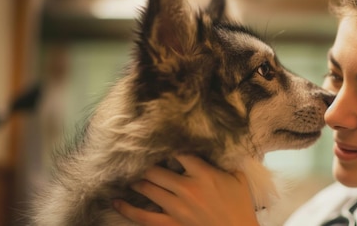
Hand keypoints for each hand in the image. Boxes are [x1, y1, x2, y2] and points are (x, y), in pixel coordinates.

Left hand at [113, 155, 259, 225]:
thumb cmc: (240, 206)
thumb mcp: (238, 178)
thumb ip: (225, 160)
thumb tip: (217, 143)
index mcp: (204, 174)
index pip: (179, 152)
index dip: (167, 144)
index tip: (159, 139)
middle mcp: (187, 188)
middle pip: (156, 169)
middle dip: (145, 161)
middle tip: (136, 156)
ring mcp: (177, 208)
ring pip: (147, 188)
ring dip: (136, 180)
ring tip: (128, 173)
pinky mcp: (171, 224)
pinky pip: (143, 216)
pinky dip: (127, 208)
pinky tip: (115, 201)